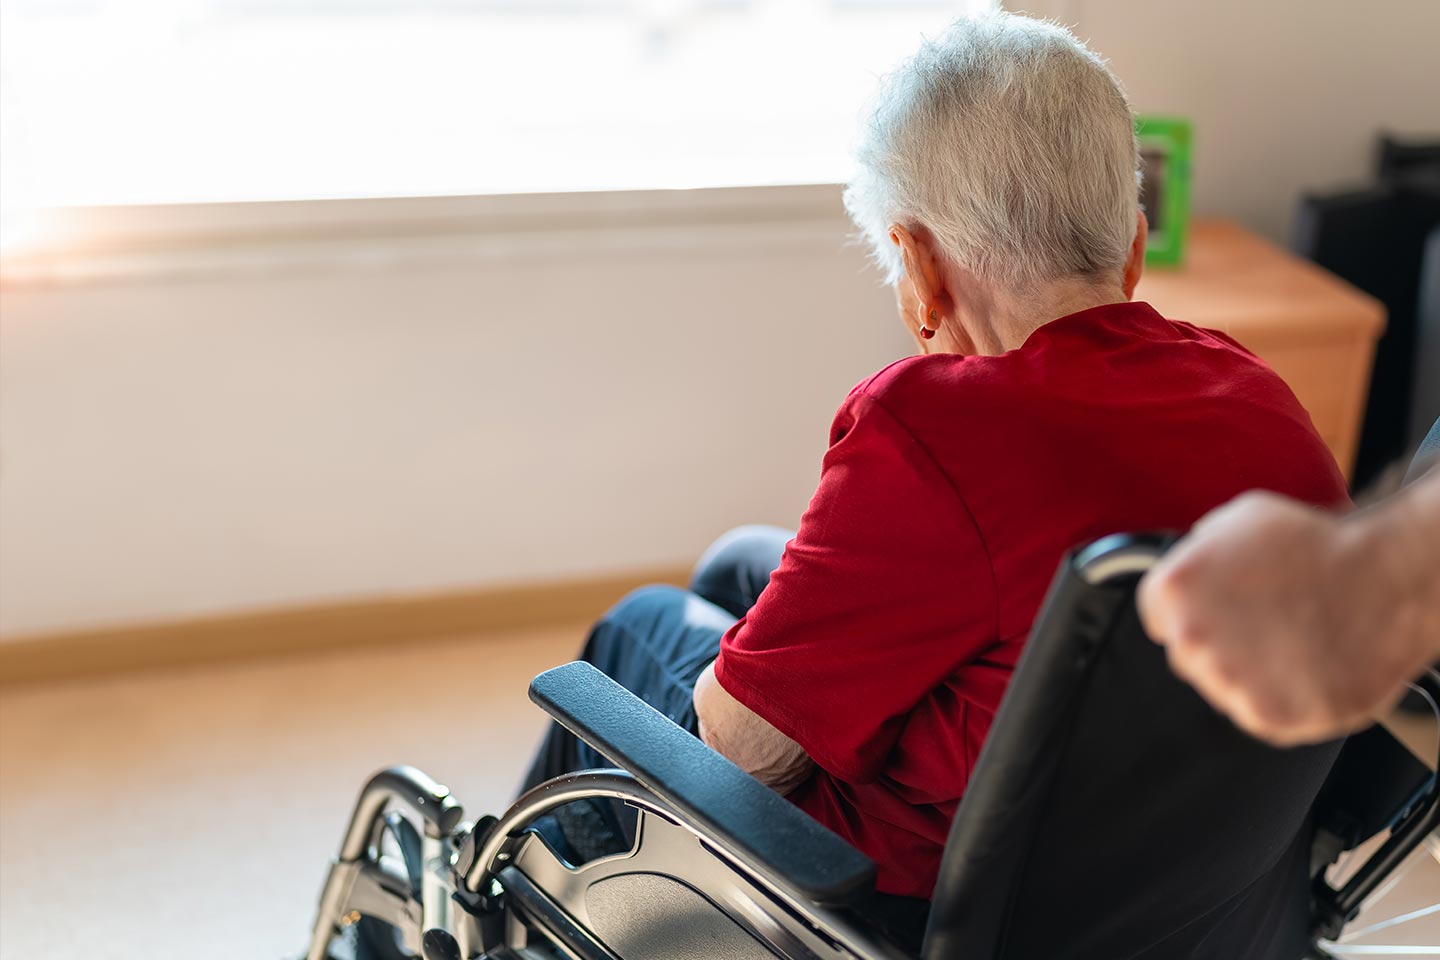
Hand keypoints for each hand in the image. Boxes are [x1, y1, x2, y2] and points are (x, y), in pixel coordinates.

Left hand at [1138, 491, 1427, 745]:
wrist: (1388, 579)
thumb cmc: (1320, 546)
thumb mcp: (1237, 521)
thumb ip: (1196, 553)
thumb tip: (1187, 573)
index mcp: (1175, 590)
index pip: (1156, 618)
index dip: (1193, 611)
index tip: (1218, 610)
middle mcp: (1193, 640)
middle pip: (1188, 655)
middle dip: (1219, 642)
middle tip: (1266, 624)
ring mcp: (1230, 683)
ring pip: (1223, 688)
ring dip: (1250, 673)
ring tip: (1293, 642)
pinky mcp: (1271, 718)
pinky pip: (1261, 715)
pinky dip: (1282, 699)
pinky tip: (1307, 667)